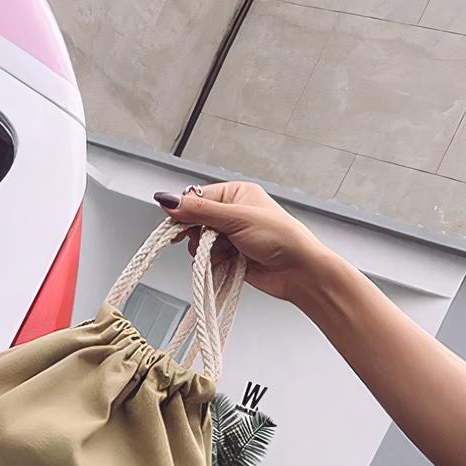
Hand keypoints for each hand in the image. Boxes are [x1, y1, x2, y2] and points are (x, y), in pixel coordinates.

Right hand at [154, 181, 331, 301]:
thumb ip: (199, 211)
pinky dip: (213, 264)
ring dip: (207, 253)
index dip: (184, 213)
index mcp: (234, 194)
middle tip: (208, 242)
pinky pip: (208, 260)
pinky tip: (228, 264)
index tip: (176, 227)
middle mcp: (231, 213)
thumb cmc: (280, 238)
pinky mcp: (231, 257)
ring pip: (200, 244)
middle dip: (199, 236)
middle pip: (195, 223)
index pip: (196, 199)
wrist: (298, 271)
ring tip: (227, 253)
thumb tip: (168, 200)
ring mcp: (231, 236)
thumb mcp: (236, 218)